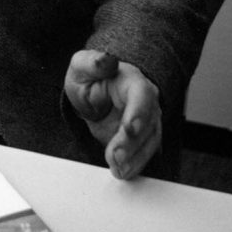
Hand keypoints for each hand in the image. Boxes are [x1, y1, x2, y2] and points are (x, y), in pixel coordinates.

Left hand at [64, 49, 161, 178]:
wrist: (93, 94)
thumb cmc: (89, 77)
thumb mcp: (82, 65)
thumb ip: (92, 62)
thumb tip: (106, 59)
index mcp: (131, 80)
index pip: (142, 94)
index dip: (139, 112)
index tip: (129, 128)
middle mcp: (145, 100)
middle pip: (147, 122)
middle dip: (132, 143)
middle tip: (115, 157)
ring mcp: (147, 120)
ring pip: (149, 141)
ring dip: (135, 158)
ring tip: (117, 169)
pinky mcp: (143, 138)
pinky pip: (145, 153)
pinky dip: (135, 165)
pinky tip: (123, 172)